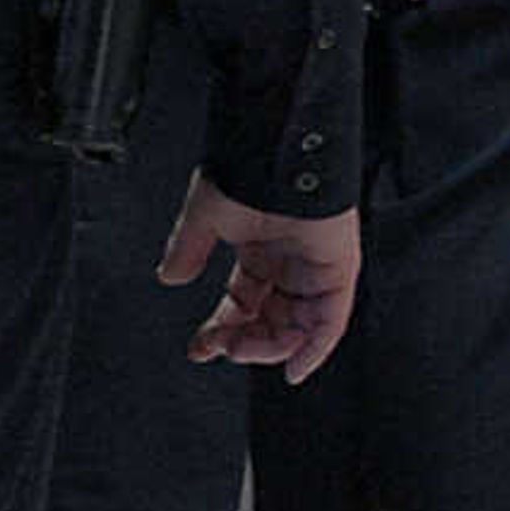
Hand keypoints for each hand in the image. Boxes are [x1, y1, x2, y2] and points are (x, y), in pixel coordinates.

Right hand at [159, 175, 357, 383]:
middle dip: (243, 340)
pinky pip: (331, 320)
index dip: (221, 328)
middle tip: (219, 348)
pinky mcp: (339, 266)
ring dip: (269, 345)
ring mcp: (315, 264)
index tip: (200, 348)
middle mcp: (289, 259)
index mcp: (259, 246)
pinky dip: (314, 349)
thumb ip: (187, 249)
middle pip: (269, 318)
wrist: (278, 143)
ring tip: (240, 349)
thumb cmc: (248, 166)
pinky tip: (292, 367)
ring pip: (298, 324)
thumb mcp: (205, 216)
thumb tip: (170, 277)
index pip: (242, 302)